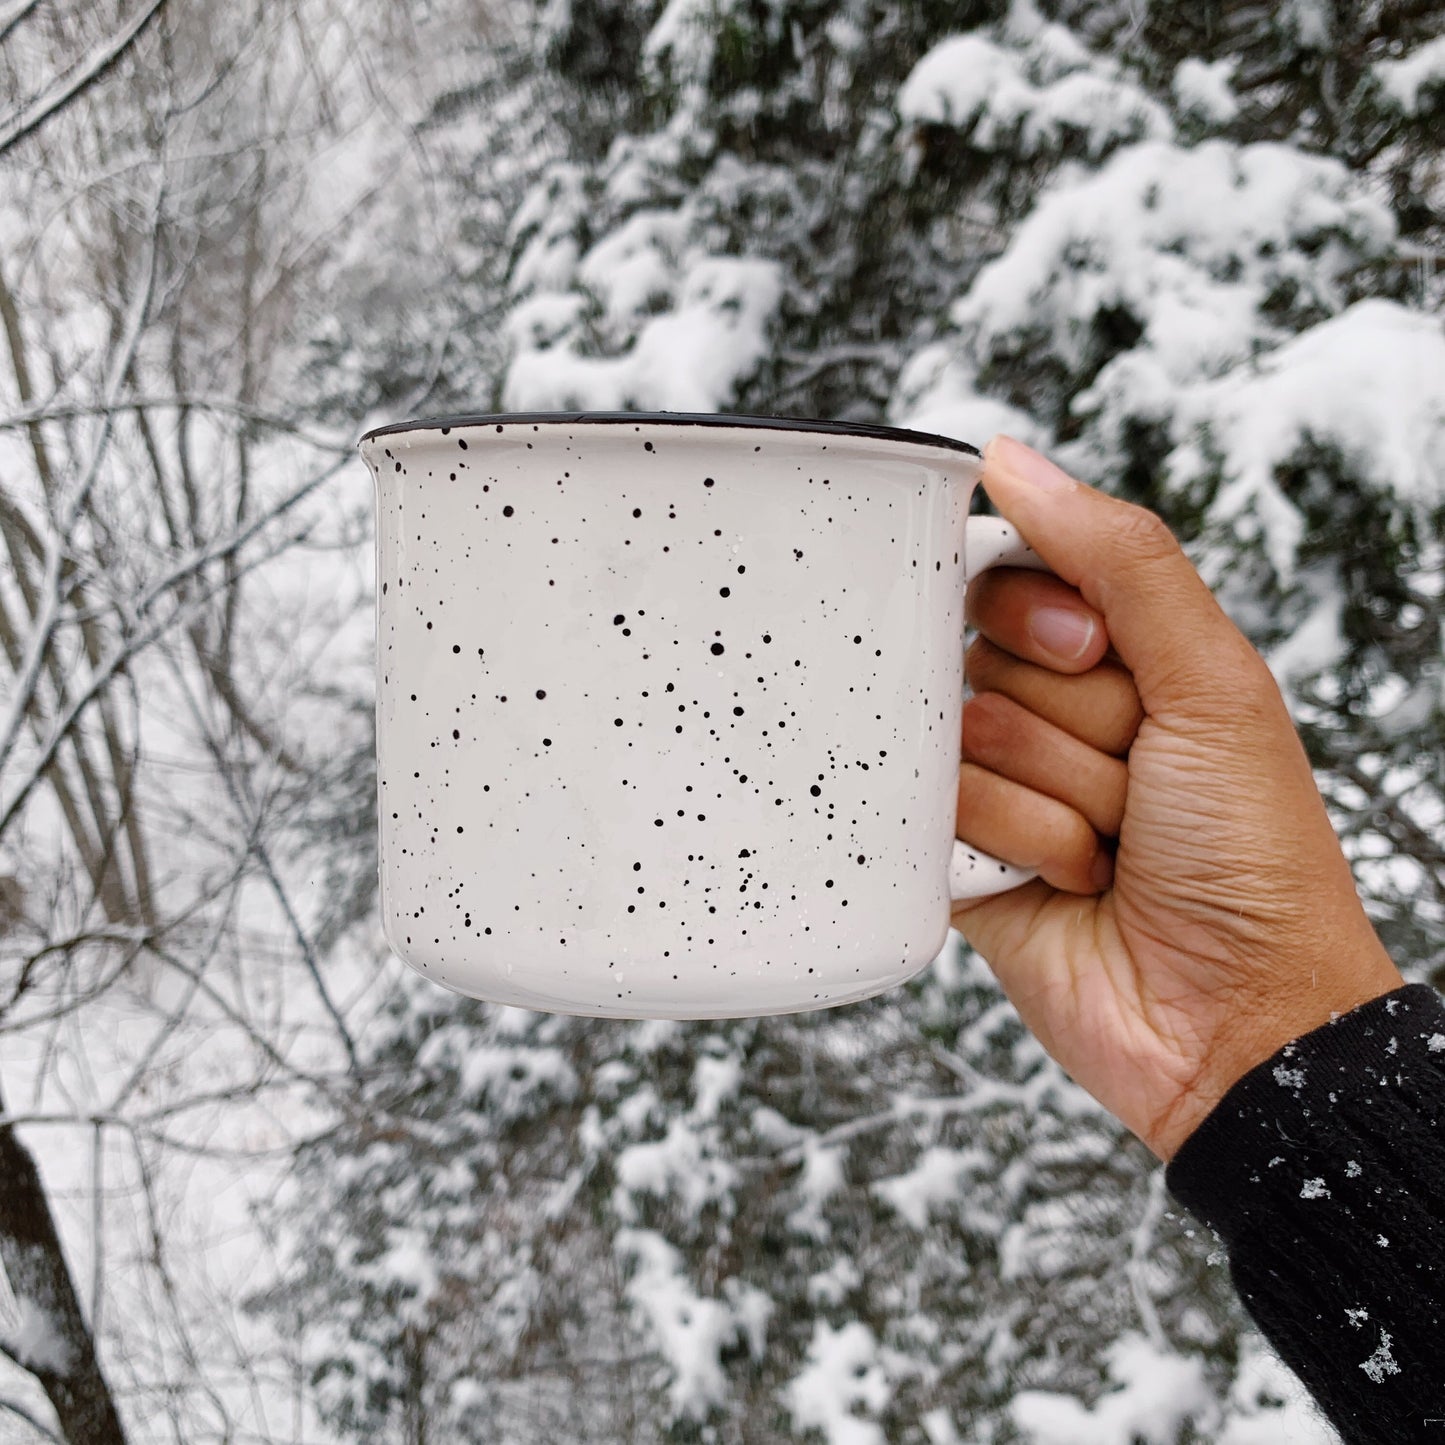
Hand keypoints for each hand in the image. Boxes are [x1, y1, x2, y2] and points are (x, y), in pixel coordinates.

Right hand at [952, 437, 1404, 1162]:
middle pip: (982, 659)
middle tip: (1132, 781)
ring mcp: (1002, 788)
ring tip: (1112, 850)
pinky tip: (1061, 883)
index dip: (1047, 618)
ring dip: (1052, 803)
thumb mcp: (1213, 682)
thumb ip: (1120, 559)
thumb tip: (1013, 460)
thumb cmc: (1256, 858)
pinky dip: (1007, 847)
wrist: (1237, 1020)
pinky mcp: (957, 860)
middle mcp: (1052, 715)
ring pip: (959, 739)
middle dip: (1070, 728)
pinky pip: (928, 810)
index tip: (1102, 664)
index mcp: (1118, 656)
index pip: (1015, 577)